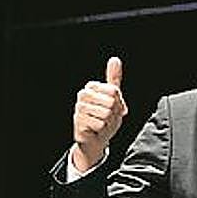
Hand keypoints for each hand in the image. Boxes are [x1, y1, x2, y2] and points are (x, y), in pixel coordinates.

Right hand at [72, 56, 127, 171]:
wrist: (96, 138)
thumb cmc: (106, 116)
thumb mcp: (113, 96)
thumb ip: (113, 78)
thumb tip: (115, 59)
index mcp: (91, 87)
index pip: (114, 91)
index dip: (118, 102)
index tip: (112, 107)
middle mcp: (83, 95)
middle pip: (110, 102)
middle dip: (113, 113)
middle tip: (107, 118)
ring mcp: (79, 108)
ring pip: (105, 114)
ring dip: (108, 122)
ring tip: (102, 123)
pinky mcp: (78, 121)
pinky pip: (100, 124)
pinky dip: (102, 129)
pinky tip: (96, 130)